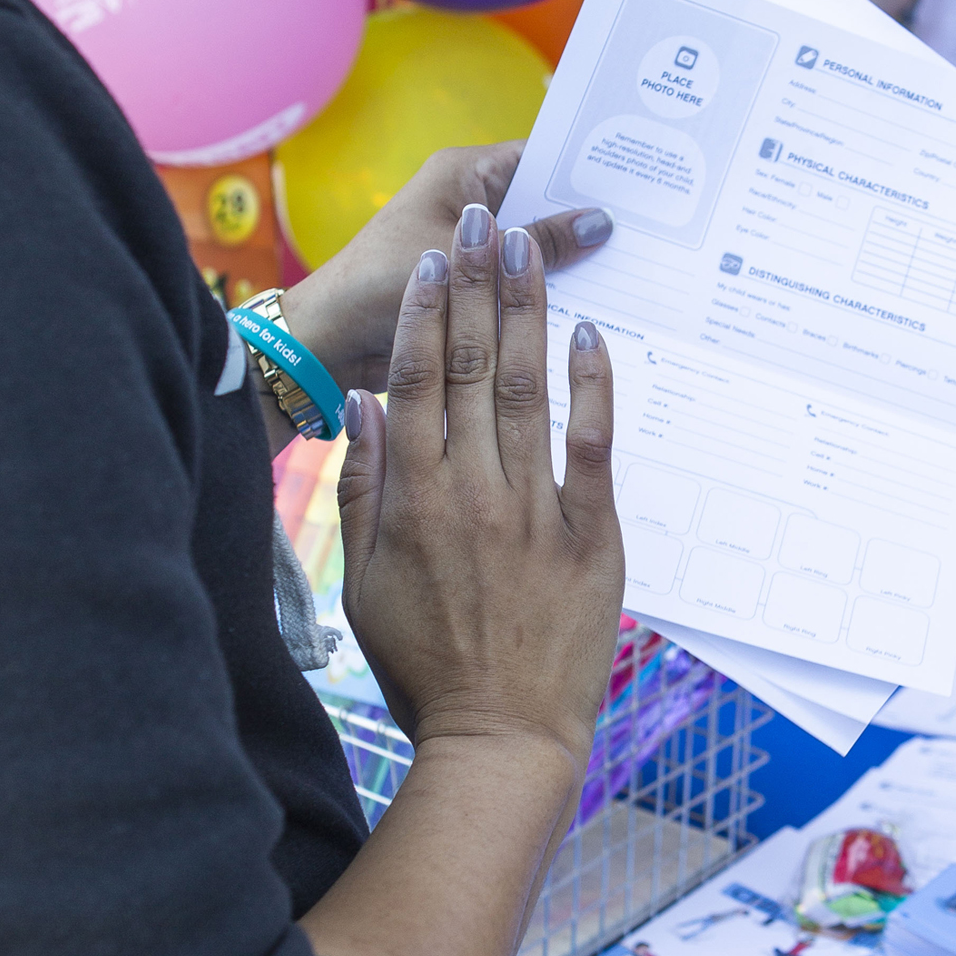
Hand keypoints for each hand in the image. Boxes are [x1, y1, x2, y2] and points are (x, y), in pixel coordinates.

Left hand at [280, 143, 614, 388]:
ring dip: (573, 256)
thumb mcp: (466, 260)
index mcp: (464, 172)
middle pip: (545, 200)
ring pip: (537, 244)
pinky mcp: (472, 283)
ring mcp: (472, 244)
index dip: (588, 166)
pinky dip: (551, 287)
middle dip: (588, 215)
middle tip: (651, 225)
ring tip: (637, 263)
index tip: (642, 176)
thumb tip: (603, 222)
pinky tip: (596, 298)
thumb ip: (538, 242)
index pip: (541, 154)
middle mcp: (470, 201)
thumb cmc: (381, 284)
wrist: (327, 342)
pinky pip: (522, 278)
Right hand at [333, 207, 624, 767]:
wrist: (500, 735)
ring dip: (525, 314)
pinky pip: (592, 443)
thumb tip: (363, 406)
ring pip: (524, 392)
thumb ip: (363, 488)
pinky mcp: (592, 534)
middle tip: (482, 220)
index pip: (411, 385)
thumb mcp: (366, 577)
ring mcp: (534, 511)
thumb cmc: (424, 661)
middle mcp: (470, 494)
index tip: (431, 258)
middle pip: (466, 370)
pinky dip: (591, 385)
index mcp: (411, 502)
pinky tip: (588, 332)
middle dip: (474, 288)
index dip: (421, 314)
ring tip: (527, 250)